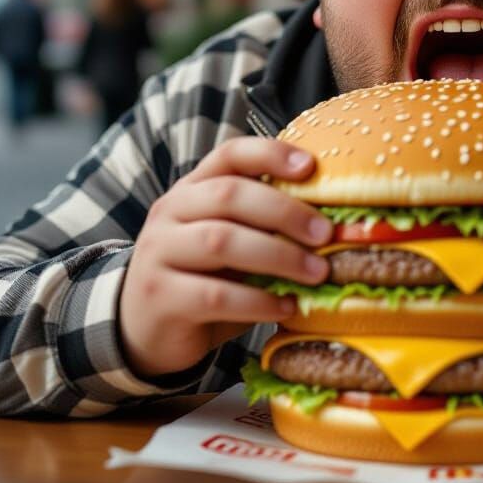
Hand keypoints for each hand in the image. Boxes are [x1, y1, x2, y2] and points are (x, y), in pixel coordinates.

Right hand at [119, 138, 331, 379]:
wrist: (143, 327)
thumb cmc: (204, 275)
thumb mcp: (230, 239)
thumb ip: (264, 223)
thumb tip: (338, 219)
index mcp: (193, 188)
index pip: (229, 154)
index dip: (270, 154)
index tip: (311, 167)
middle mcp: (170, 212)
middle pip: (230, 194)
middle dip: (286, 212)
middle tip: (327, 233)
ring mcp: (159, 253)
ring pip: (222, 242)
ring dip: (279, 256)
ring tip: (318, 273)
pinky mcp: (161, 297)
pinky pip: (215, 295)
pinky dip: (258, 301)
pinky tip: (287, 306)